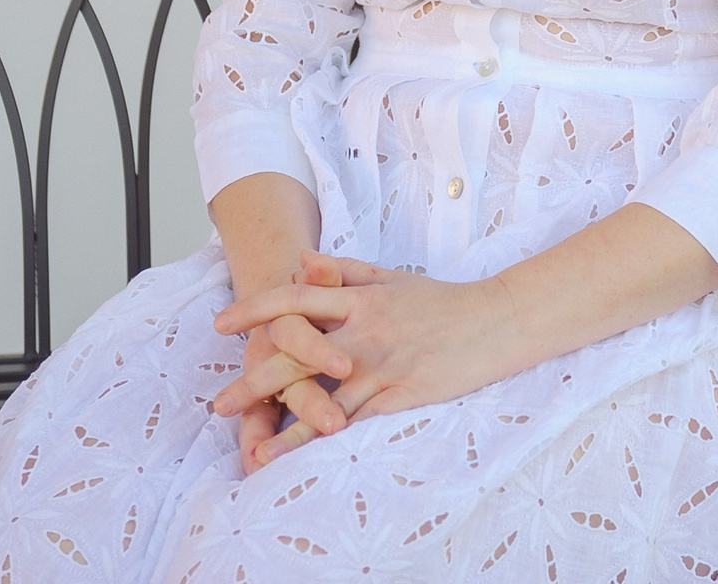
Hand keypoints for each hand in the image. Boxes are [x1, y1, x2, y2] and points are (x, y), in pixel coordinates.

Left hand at [213, 257, 526, 465]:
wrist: (496, 320)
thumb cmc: (441, 301)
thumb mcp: (391, 278)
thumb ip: (344, 271)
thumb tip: (300, 260)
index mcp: (360, 298)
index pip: (295, 299)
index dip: (255, 311)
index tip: (221, 325)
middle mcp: (365, 331)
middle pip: (298, 355)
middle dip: (255, 381)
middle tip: (220, 404)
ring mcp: (383, 366)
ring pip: (326, 398)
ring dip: (287, 428)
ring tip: (254, 452)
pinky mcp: (402, 395)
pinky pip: (359, 421)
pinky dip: (330, 440)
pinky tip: (308, 457)